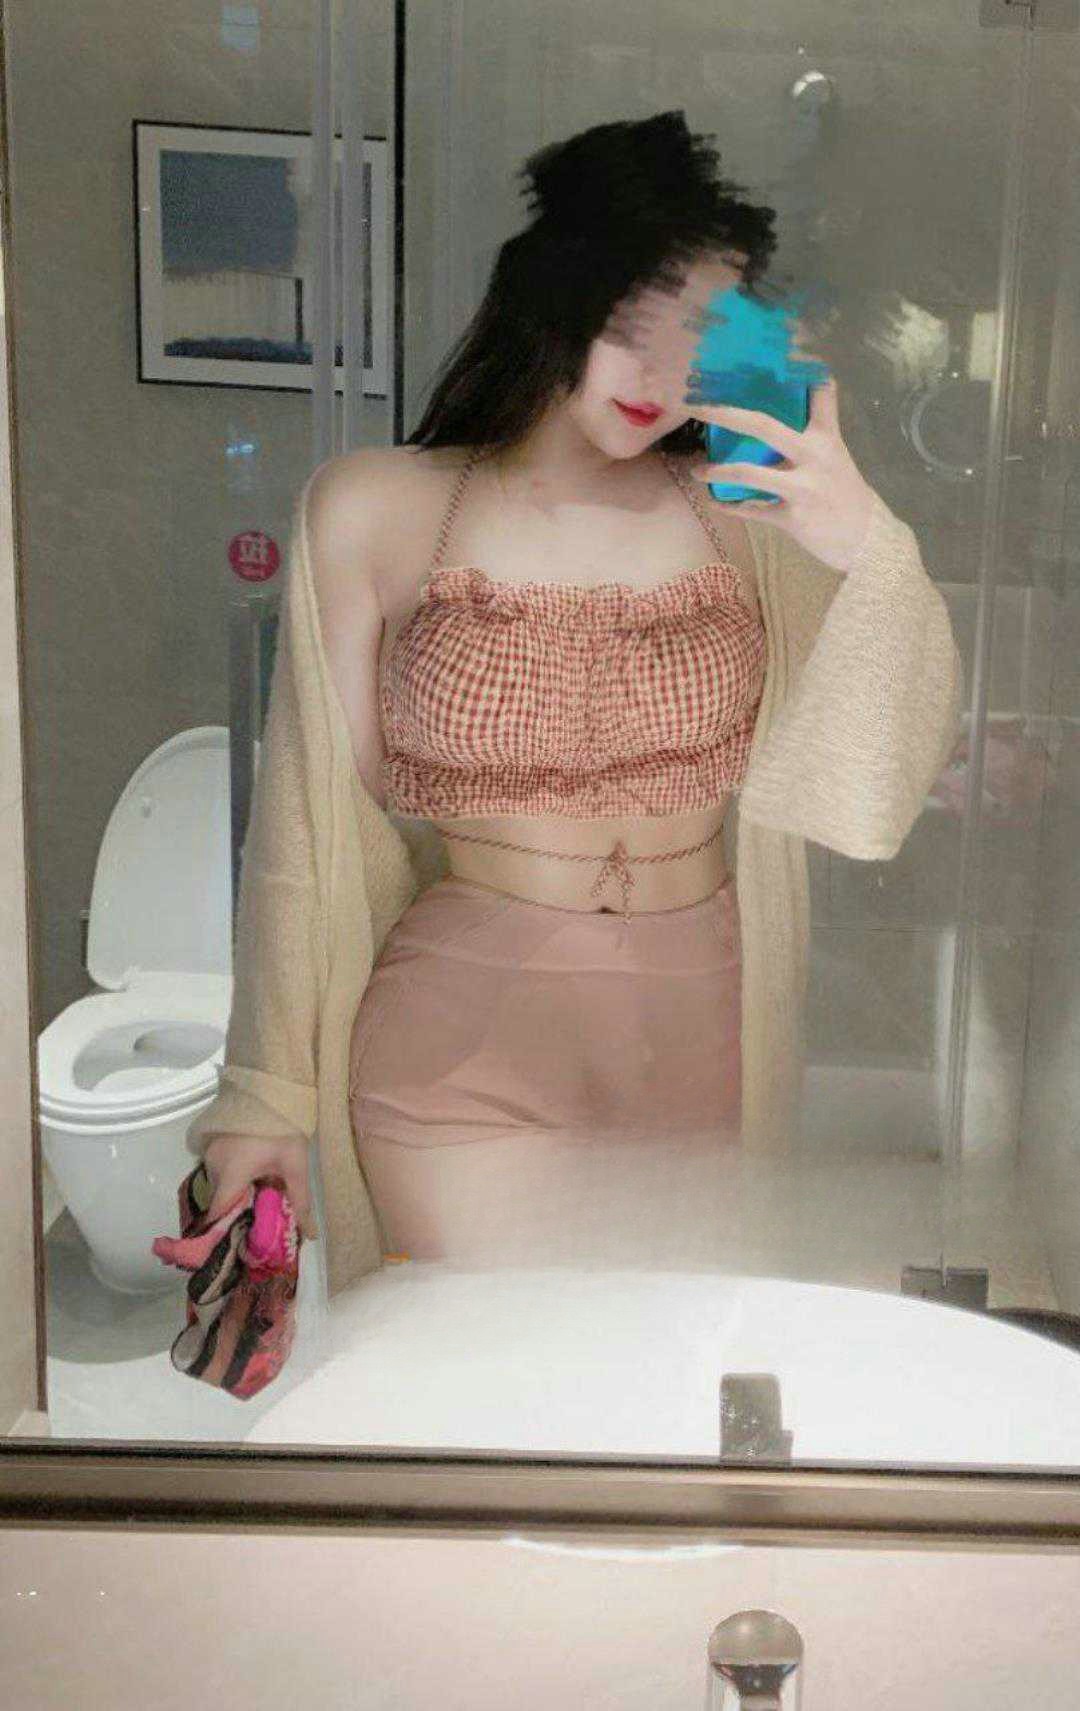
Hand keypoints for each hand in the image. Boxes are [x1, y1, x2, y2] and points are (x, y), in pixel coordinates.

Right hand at [202, 1134, 318, 1238]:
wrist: (272, 1086)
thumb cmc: (283, 1126)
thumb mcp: (295, 1165)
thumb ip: (300, 1201)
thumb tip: (309, 1234)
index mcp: (230, 1174)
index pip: (218, 1214)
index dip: (228, 1229)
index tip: (243, 1238)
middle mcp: (213, 1166)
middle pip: (221, 1201)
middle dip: (239, 1211)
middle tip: (262, 1217)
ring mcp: (209, 1153)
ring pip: (220, 1185)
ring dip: (238, 1192)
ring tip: (262, 1193)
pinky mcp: (211, 1143)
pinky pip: (219, 1170)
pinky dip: (234, 1177)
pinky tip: (254, 1174)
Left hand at [688, 375, 877, 575]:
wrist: (866, 539)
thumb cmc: (845, 494)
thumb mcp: (836, 457)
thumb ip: (811, 436)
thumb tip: (771, 421)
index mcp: (827, 437)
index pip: (819, 391)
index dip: (800, 367)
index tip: (776, 348)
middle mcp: (814, 456)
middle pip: (763, 425)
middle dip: (725, 413)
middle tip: (696, 406)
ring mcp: (802, 488)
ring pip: (749, 473)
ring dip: (718, 472)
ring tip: (698, 471)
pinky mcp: (792, 517)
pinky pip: (752, 511)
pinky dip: (732, 507)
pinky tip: (716, 502)